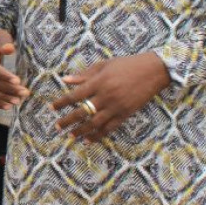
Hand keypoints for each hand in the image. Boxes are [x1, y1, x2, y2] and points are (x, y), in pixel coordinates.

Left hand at [52, 52, 171, 141]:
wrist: (153, 71)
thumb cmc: (126, 64)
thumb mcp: (104, 65)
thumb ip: (84, 74)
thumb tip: (65, 80)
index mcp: (99, 82)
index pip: (75, 95)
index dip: (62, 103)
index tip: (52, 108)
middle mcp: (106, 96)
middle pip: (82, 112)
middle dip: (68, 120)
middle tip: (57, 127)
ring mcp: (117, 107)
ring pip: (95, 123)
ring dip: (81, 131)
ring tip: (71, 135)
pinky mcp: (126, 114)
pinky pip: (110, 128)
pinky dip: (98, 135)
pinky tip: (89, 140)